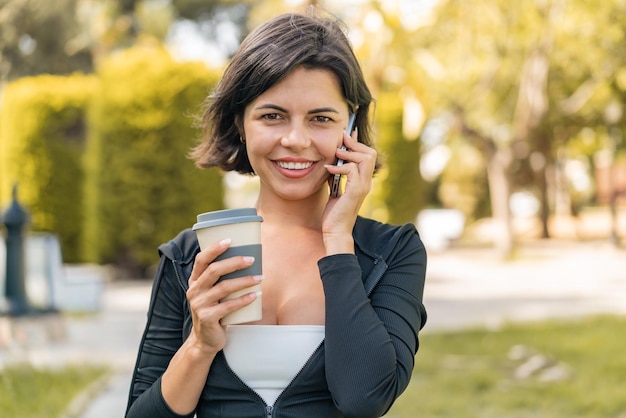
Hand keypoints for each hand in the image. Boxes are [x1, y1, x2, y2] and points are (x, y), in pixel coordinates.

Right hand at [185, 238, 260, 353]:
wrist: (205, 340)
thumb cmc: (214, 311)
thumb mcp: (212, 293)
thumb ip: (221, 279)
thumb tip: (248, 260)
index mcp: (194, 281)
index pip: (201, 260)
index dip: (214, 248)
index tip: (230, 240)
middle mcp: (194, 291)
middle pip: (214, 271)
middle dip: (234, 262)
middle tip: (252, 259)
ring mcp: (199, 305)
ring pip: (223, 287)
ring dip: (244, 281)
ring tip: (260, 277)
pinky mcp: (207, 318)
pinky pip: (228, 306)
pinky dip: (243, 300)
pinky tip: (255, 295)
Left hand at [323, 129, 376, 252]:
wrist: (335, 231)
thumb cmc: (334, 213)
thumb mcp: (334, 189)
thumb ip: (336, 176)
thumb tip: (331, 163)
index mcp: (362, 181)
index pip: (368, 156)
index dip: (358, 143)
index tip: (347, 134)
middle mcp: (366, 182)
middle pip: (370, 153)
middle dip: (355, 144)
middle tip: (341, 141)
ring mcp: (362, 186)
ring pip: (365, 158)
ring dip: (348, 153)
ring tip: (335, 155)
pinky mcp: (355, 191)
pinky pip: (352, 169)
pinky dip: (339, 166)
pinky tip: (329, 170)